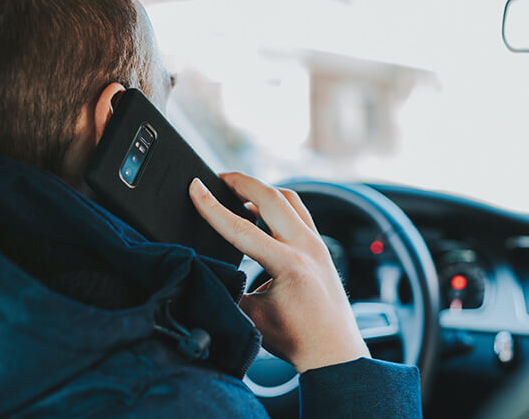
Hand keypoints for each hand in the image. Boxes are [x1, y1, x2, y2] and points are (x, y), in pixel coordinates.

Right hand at [189, 173, 369, 372]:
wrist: (334, 351)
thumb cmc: (296, 339)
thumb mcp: (251, 315)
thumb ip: (228, 287)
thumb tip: (206, 267)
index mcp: (288, 264)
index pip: (241, 227)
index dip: (212, 206)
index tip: (195, 187)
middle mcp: (307, 247)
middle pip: (271, 197)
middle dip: (241, 182)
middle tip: (218, 177)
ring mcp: (318, 244)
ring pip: (290, 199)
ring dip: (262, 190)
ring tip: (238, 190)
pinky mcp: (322, 247)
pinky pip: (300, 212)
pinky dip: (279, 203)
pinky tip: (263, 210)